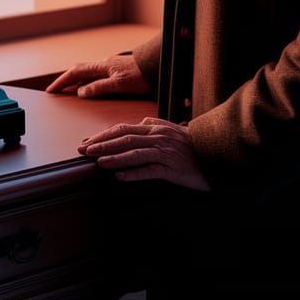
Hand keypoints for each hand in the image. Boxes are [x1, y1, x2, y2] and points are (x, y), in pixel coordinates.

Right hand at [45, 53, 150, 97]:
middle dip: (66, 80)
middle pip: (79, 70)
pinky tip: (91, 88)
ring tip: (70, 91)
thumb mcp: (119, 84)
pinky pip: (96, 75)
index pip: (75, 72)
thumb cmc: (140, 75)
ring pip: (88, 73)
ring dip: (77, 81)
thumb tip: (79, 92)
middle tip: (57, 90)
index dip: (62, 81)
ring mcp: (110, 66)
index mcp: (102, 66)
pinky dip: (88, 81)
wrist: (156, 65)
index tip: (51, 90)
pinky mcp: (117, 70)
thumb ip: (99, 87)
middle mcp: (104, 64)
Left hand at [78, 117, 211, 189]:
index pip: (123, 129)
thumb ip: (155, 125)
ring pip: (134, 153)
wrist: (216, 155)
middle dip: (102, 144)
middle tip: (84, 151)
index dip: (103, 135)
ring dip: (113, 157)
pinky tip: (120, 176)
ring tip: (97, 162)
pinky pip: (150, 170)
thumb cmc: (192, 145)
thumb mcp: (172, 130)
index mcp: (155, 128)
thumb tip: (139, 123)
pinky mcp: (172, 168)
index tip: (87, 142)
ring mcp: (165, 152)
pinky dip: (133, 173)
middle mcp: (158, 137)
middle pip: (124, 138)